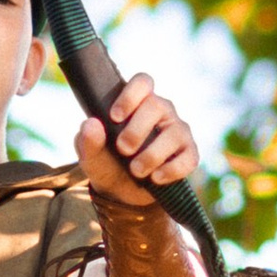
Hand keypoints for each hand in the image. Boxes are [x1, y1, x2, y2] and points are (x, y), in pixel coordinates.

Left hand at [77, 72, 196, 205]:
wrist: (123, 193)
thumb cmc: (108, 164)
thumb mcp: (91, 157)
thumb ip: (87, 140)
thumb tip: (91, 124)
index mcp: (137, 103)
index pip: (142, 82)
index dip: (130, 95)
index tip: (114, 116)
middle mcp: (162, 112)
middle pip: (156, 105)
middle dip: (137, 130)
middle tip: (122, 149)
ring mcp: (177, 131)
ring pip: (173, 133)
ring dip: (152, 154)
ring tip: (136, 170)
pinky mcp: (189, 154)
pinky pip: (188, 158)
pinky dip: (171, 170)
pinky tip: (155, 178)